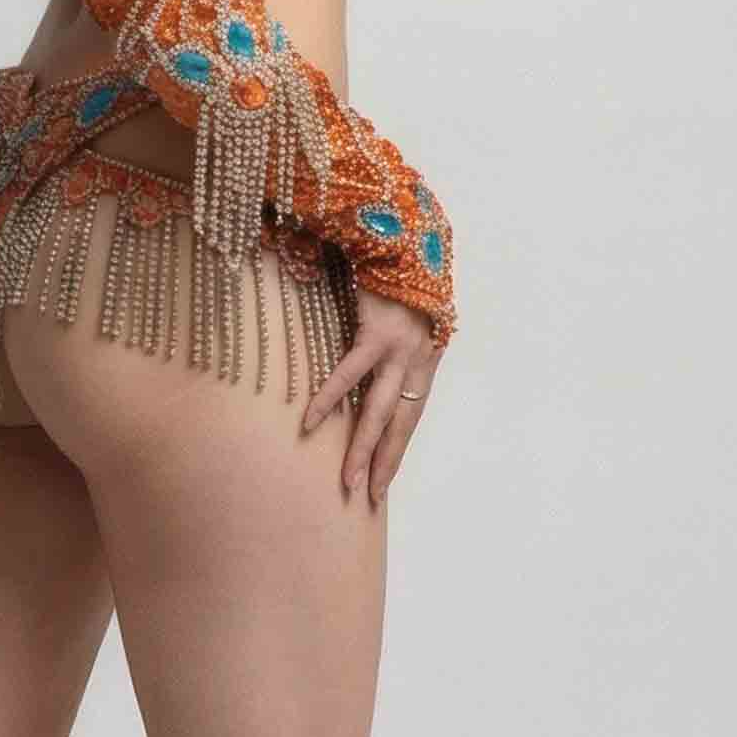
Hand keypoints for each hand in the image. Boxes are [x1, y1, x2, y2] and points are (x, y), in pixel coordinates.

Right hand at [301, 288, 440, 503]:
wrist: (404, 239)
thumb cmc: (401, 279)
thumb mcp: (408, 319)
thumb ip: (394, 348)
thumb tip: (374, 372)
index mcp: (425, 362)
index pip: (411, 418)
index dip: (396, 450)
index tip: (381, 480)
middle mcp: (419, 361)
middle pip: (400, 424)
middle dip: (384, 463)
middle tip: (367, 497)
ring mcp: (400, 350)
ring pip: (380, 412)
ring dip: (362, 448)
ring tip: (346, 479)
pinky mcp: (377, 333)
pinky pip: (350, 374)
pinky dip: (330, 398)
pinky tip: (312, 421)